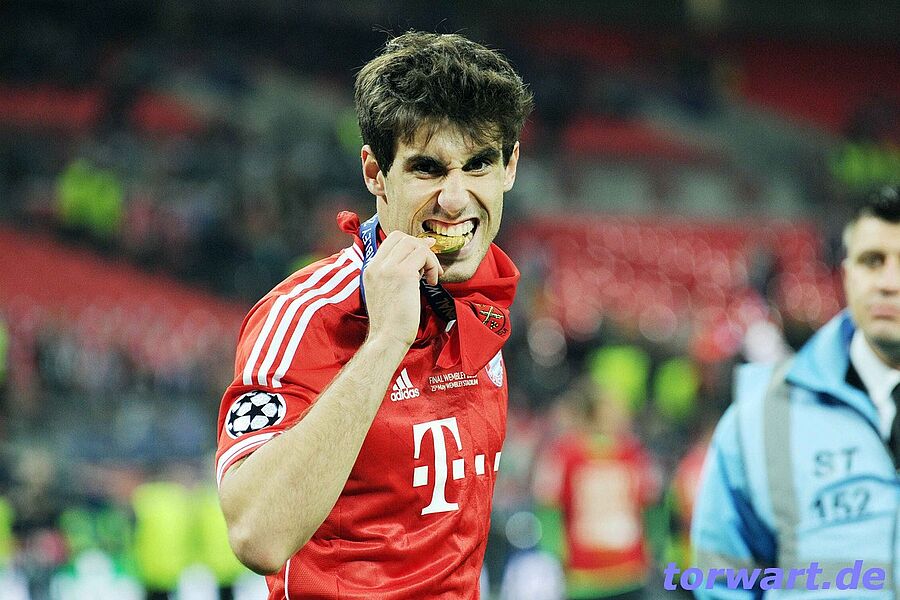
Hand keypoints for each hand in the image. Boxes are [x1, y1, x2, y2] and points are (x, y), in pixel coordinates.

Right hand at [363, 231, 442, 347]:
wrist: (387, 338)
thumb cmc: (391, 322)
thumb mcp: (385, 292)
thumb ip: (395, 274)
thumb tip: (417, 255)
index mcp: (370, 269)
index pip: (390, 241)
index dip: (409, 243)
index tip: (423, 253)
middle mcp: (377, 265)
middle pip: (400, 236)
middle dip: (419, 246)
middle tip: (429, 264)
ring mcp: (388, 268)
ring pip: (413, 243)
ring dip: (428, 257)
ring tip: (431, 276)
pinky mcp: (403, 274)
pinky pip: (423, 255)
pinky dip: (432, 265)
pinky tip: (432, 281)